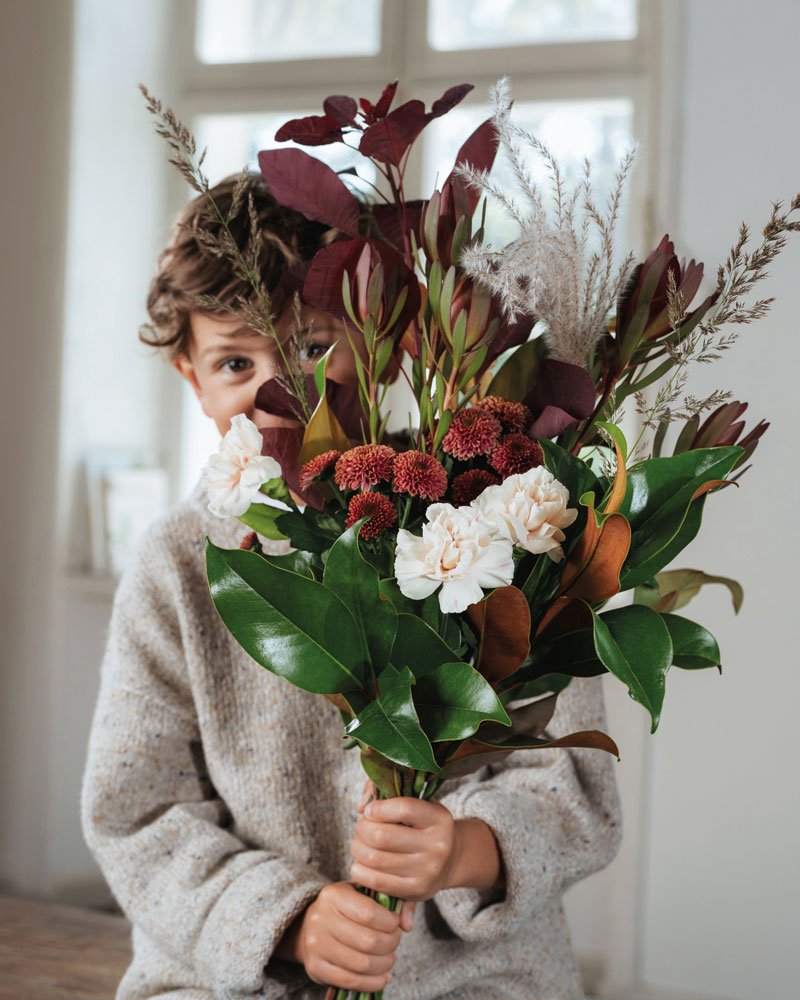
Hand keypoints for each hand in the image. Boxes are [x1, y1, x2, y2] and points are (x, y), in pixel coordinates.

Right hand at [275, 881, 399, 993]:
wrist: (306, 928)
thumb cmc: (341, 909)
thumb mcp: (356, 894)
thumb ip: (383, 901)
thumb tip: (406, 923)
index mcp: (333, 895)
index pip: (370, 913)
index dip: (390, 922)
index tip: (396, 924)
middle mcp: (321, 919)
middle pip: (369, 941)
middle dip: (391, 944)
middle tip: (395, 942)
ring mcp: (316, 946)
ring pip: (362, 964)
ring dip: (384, 965)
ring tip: (390, 959)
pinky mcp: (316, 968)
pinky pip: (351, 981)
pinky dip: (373, 982)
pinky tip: (382, 976)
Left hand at [351, 785, 458, 903]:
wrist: (449, 861)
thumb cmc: (424, 826)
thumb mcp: (417, 803)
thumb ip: (387, 792)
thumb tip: (363, 807)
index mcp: (438, 819)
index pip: (404, 809)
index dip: (379, 808)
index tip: (370, 810)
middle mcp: (436, 845)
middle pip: (382, 836)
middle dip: (362, 829)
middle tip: (362, 827)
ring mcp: (427, 871)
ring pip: (375, 859)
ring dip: (358, 849)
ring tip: (361, 844)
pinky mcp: (415, 890)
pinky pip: (376, 881)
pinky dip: (360, 869)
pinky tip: (362, 862)